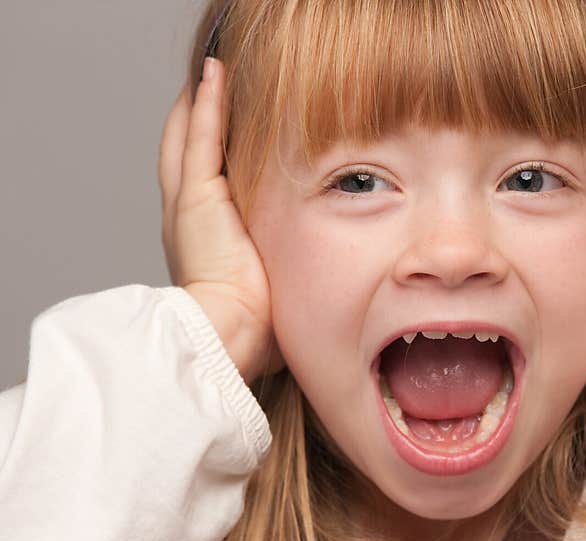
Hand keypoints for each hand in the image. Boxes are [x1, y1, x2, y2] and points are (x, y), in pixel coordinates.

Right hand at [159, 58, 284, 384]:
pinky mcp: (196, 197)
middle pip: (184, 153)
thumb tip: (312, 283)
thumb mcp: (269, 289)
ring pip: (187, 138)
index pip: (201, 183)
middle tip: (211, 87)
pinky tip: (214, 74)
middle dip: (196, 120)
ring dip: (199, 103)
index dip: (208, 154)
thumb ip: (279, 272)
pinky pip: (201, 138)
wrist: (226, 336)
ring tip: (212, 71)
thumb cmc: (251, 328)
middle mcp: (186, 217)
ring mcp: (187, 203)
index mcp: (201, 239)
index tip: (226, 130)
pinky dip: (207, 104)